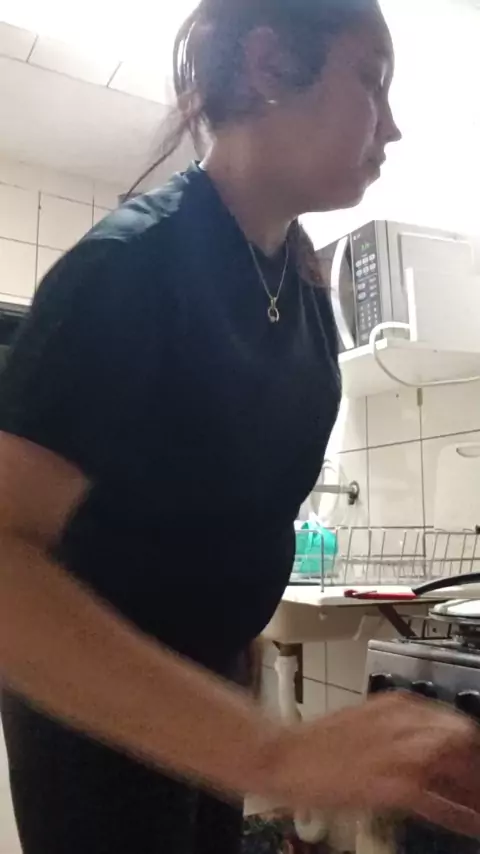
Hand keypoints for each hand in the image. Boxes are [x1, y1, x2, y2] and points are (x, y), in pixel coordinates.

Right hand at [267, 692, 479, 835]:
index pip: (455, 724)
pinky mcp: (394, 786)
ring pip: (457, 768)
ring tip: (478, 806)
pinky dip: (460, 816)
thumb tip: (430, 747)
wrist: (285, 754)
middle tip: (477, 785)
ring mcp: (401, 755)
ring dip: (472, 788)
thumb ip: (400, 730)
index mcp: (399, 705)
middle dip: (474, 765)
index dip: (469, 747)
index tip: (474, 762)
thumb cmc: (319, 743)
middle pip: (462, 742)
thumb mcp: (367, 722)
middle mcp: (405, 724)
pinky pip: (440, 804)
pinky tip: (469, 824)